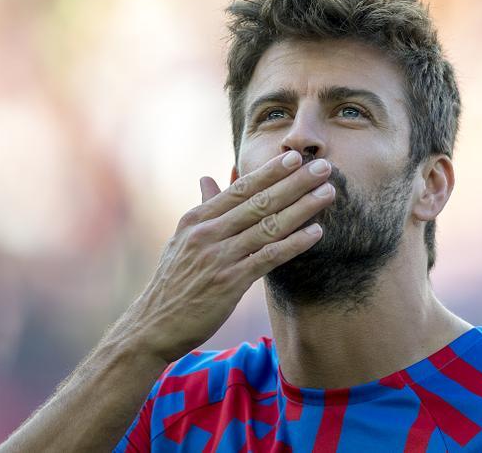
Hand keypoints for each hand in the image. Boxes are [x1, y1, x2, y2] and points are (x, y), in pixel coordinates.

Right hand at [114, 150, 333, 363]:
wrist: (153, 325)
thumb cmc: (173, 281)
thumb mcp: (182, 239)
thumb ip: (203, 208)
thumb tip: (207, 178)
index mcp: (197, 219)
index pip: (240, 188)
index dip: (270, 172)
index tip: (295, 157)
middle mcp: (208, 233)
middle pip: (259, 201)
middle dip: (294, 182)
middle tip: (323, 166)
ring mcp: (218, 257)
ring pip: (268, 226)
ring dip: (302, 208)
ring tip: (328, 193)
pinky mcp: (229, 282)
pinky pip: (268, 257)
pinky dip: (294, 243)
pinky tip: (316, 233)